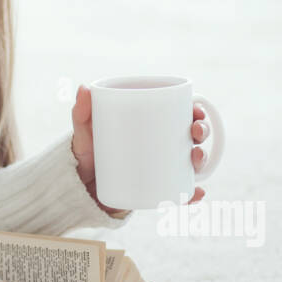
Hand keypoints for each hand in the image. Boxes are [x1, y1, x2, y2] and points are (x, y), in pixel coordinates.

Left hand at [71, 84, 209, 207]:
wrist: (79, 187)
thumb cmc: (87, 152)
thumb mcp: (83, 132)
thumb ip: (81, 112)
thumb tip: (83, 87)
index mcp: (150, 125)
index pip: (180, 114)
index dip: (196, 111)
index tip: (197, 110)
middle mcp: (161, 146)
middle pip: (191, 136)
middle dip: (202, 131)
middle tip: (195, 132)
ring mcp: (161, 168)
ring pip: (191, 162)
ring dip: (202, 158)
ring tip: (196, 158)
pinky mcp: (157, 190)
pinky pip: (180, 192)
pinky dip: (191, 194)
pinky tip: (198, 193)